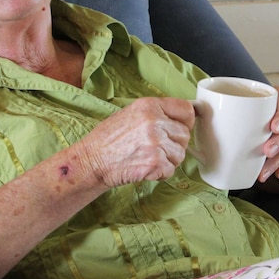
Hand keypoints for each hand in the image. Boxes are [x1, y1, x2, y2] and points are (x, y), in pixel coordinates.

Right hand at [79, 97, 196, 187]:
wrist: (92, 161)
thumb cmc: (109, 138)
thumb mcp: (132, 113)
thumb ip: (158, 113)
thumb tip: (183, 118)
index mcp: (149, 105)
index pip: (186, 110)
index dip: (185, 121)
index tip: (179, 127)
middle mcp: (155, 121)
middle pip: (185, 134)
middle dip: (174, 143)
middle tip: (155, 147)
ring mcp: (156, 143)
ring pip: (180, 154)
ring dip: (168, 159)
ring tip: (147, 157)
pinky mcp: (155, 163)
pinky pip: (171, 169)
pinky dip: (161, 172)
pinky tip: (145, 166)